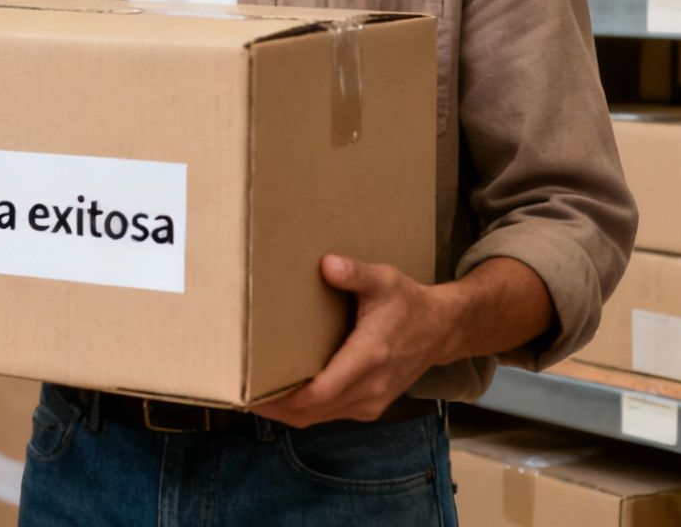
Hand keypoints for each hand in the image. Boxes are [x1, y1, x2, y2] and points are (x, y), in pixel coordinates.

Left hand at [251, 255, 454, 427]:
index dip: (285, 398)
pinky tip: (282, 396)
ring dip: (287, 412)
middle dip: (275, 407)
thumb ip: (355, 273)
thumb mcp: (384, 280)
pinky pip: (330, 415)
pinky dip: (305, 410)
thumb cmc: (409, 303)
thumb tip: (327, 264)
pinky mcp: (370, 405)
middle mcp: (370, 387)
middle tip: (238, 394)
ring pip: (319, 418)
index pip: (322, 392)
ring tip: (253, 395)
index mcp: (370, 358)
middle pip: (313, 411)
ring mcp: (371, 402)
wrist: (442, 330)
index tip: (253, 393)